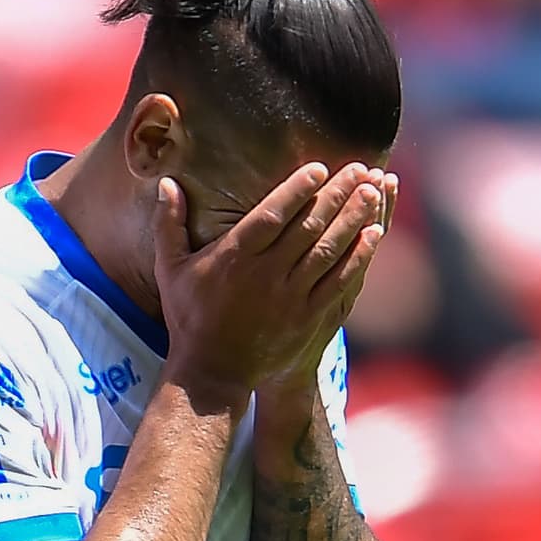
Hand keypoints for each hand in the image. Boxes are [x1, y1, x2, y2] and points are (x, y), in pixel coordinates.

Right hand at [154, 161, 388, 403]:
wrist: (211, 374)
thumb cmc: (189, 318)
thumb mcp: (171, 269)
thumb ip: (168, 224)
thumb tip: (165, 182)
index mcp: (234, 257)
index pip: (272, 214)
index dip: (298, 189)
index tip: (320, 167)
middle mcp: (265, 274)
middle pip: (308, 226)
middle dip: (337, 194)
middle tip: (360, 167)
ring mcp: (289, 298)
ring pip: (328, 249)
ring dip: (354, 218)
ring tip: (373, 190)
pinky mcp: (307, 318)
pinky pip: (338, 281)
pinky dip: (358, 256)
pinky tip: (374, 233)